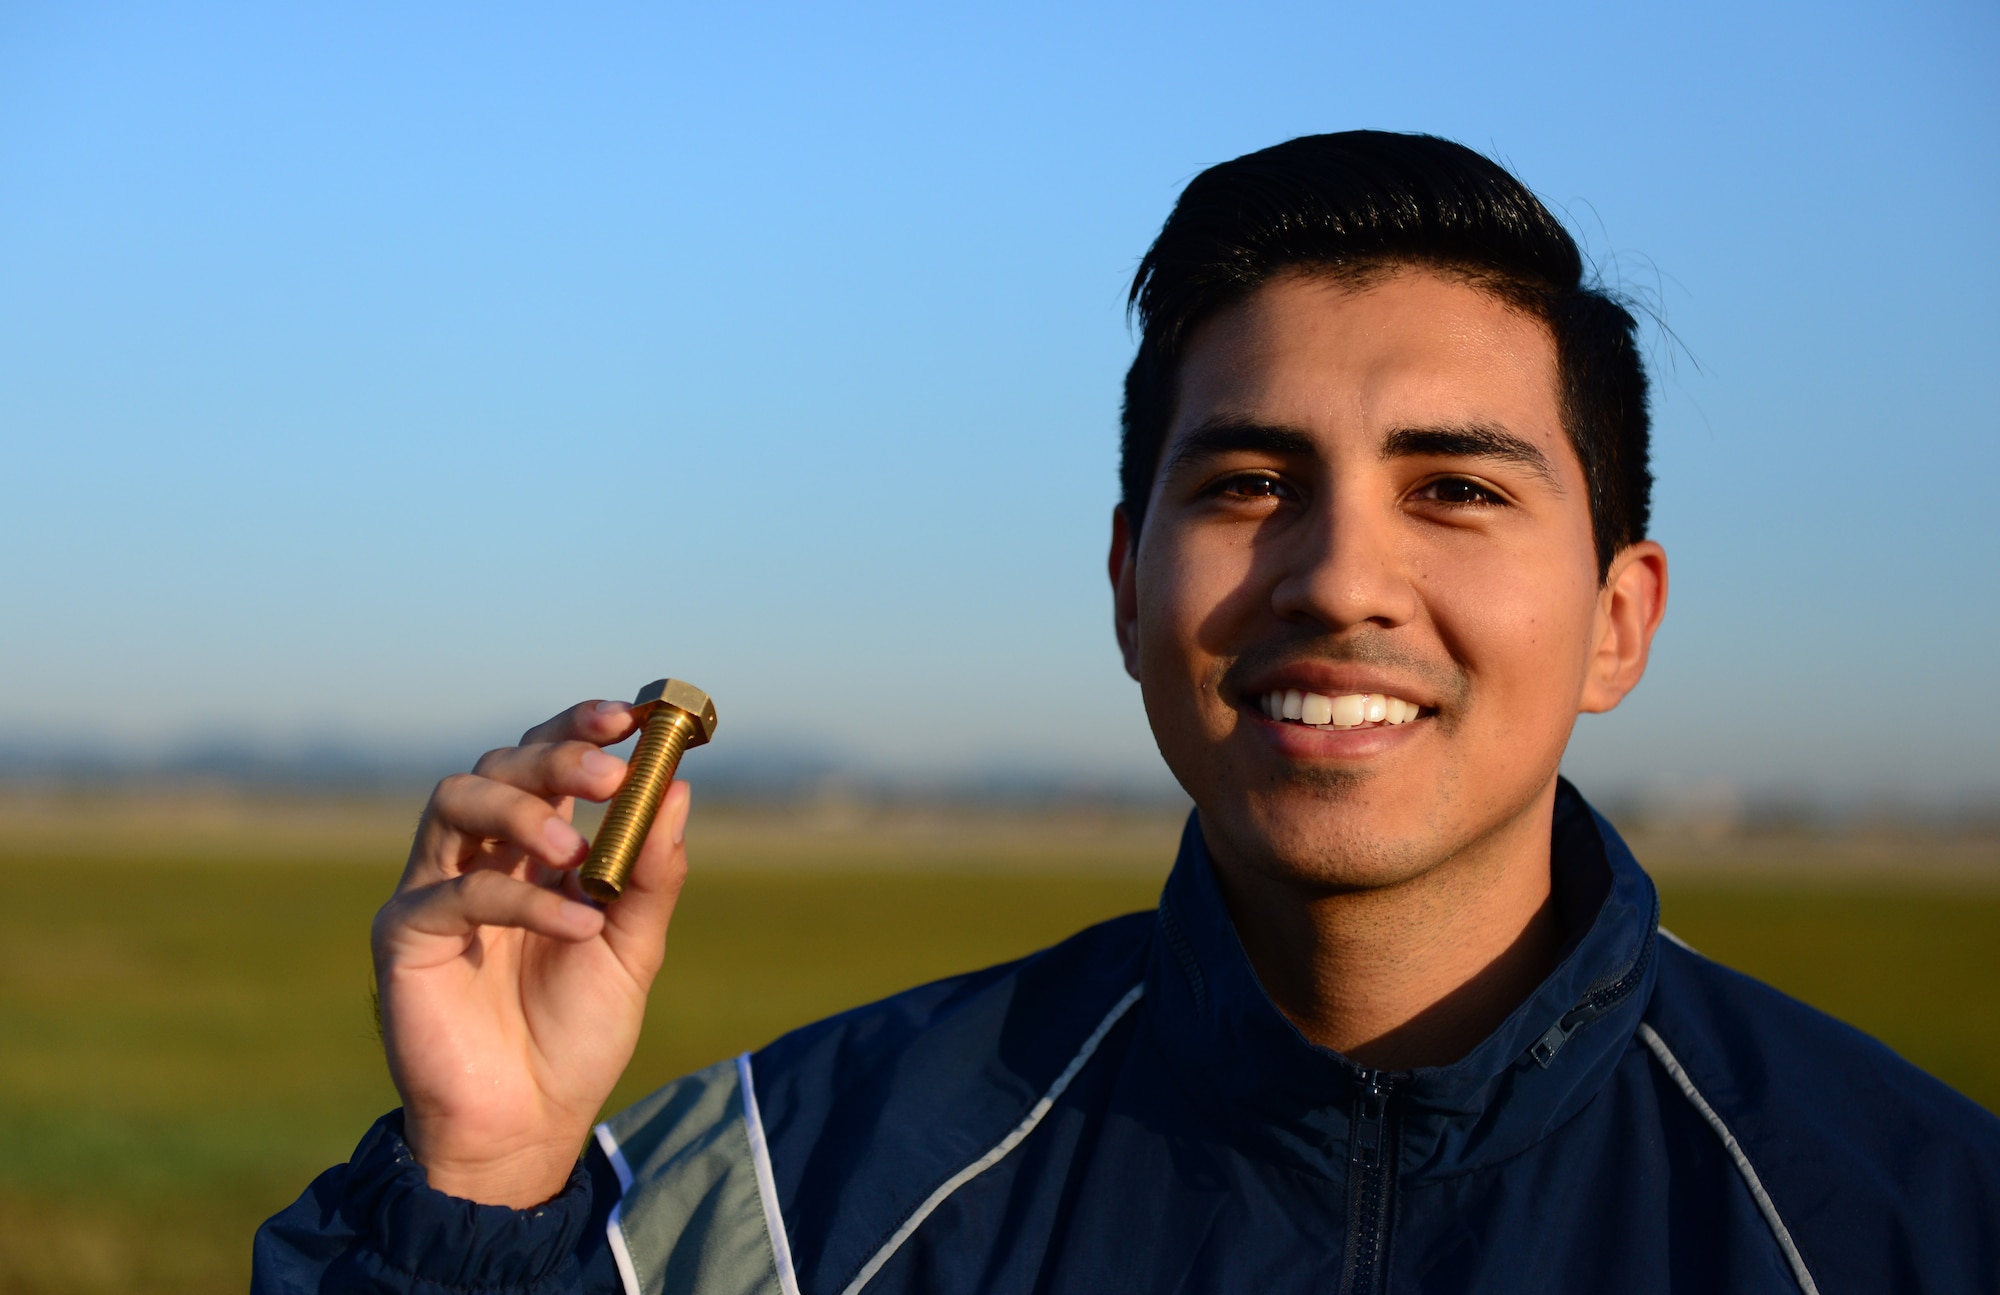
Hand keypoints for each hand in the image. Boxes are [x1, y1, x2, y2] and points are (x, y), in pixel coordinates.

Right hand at [371, 699, 688, 1206]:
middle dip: (555, 756)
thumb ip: (652, 875)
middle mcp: (479, 854)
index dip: (580, 727)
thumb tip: (679, 789)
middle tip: (609, 772)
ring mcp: (433, 889)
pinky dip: (521, 898)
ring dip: (523, 812)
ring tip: (578, 853)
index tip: (632, 716)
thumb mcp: (634, 948)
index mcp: (533, 847)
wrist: (531, 1122)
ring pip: (455, 801)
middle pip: (499, 765)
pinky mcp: (403, 935)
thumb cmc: (576, 1032)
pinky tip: (577, 925)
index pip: (546, 760)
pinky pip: (453, 892)